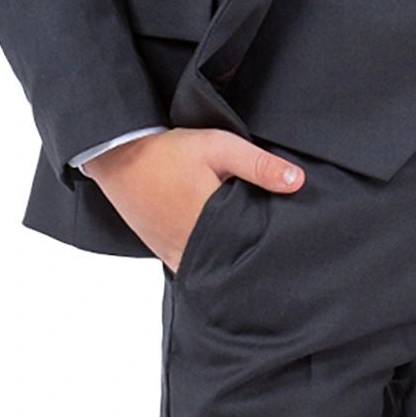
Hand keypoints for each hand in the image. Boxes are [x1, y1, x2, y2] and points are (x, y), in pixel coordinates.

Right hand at [82, 127, 304, 270]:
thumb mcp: (218, 147)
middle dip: (253, 254)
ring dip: (230, 259)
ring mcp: (176, 255)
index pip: (253, 247)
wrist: (118, 157)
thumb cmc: (167, 152)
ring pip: (214, 269)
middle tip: (274, 245)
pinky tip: (222, 249)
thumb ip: (258, 165)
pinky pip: (194, 267)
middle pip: (235, 262)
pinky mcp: (165, 253)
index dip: (271, 244)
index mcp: (210, 225)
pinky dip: (209, 261)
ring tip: (249, 246)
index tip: (288, 241)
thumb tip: (298, 182)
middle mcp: (193, 248)